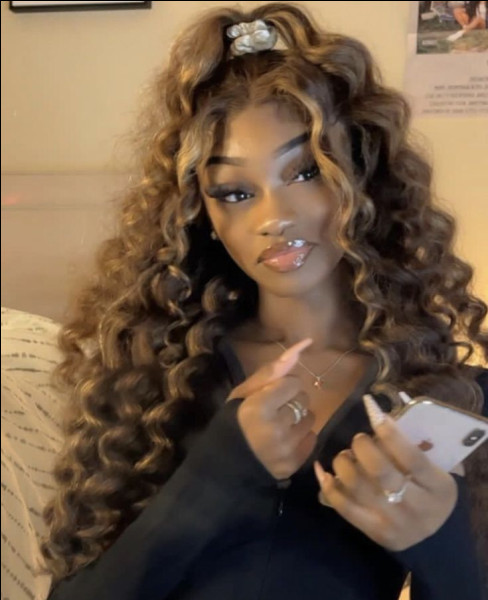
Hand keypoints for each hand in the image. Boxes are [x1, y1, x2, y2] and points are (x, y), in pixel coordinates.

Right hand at [226, 338, 316, 479]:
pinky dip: (301, 437)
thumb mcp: (243, 393)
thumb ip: (270, 372)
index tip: (269, 396)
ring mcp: (287, 448)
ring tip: (279, 426)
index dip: (282, 387)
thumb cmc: (232, 422)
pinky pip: (312, 438)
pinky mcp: (295, 464)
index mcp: (259, 407)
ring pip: (310, 418)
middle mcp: (276, 428)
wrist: (224, 465)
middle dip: (291, 401)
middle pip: (304, 399)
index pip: (293, 382)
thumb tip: (300, 348)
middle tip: (274, 411)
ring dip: (298, 419)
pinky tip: (284, 441)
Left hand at [314, 395, 457, 550]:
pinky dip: (329, 486)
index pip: (411, 457)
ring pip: (358, 487)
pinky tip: (323, 471)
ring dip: (343, 463)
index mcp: (439, 487)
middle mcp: (418, 507)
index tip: (374, 414)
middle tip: (359, 439)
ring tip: (345, 457)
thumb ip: (414, 445)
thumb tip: (379, 416)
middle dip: (362, 447)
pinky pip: (344, 507)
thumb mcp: (436, 469)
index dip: (389, 433)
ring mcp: (395, 522)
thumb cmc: (430, 490)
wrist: (435, 537)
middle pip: (380, 471)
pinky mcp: (375, 532)